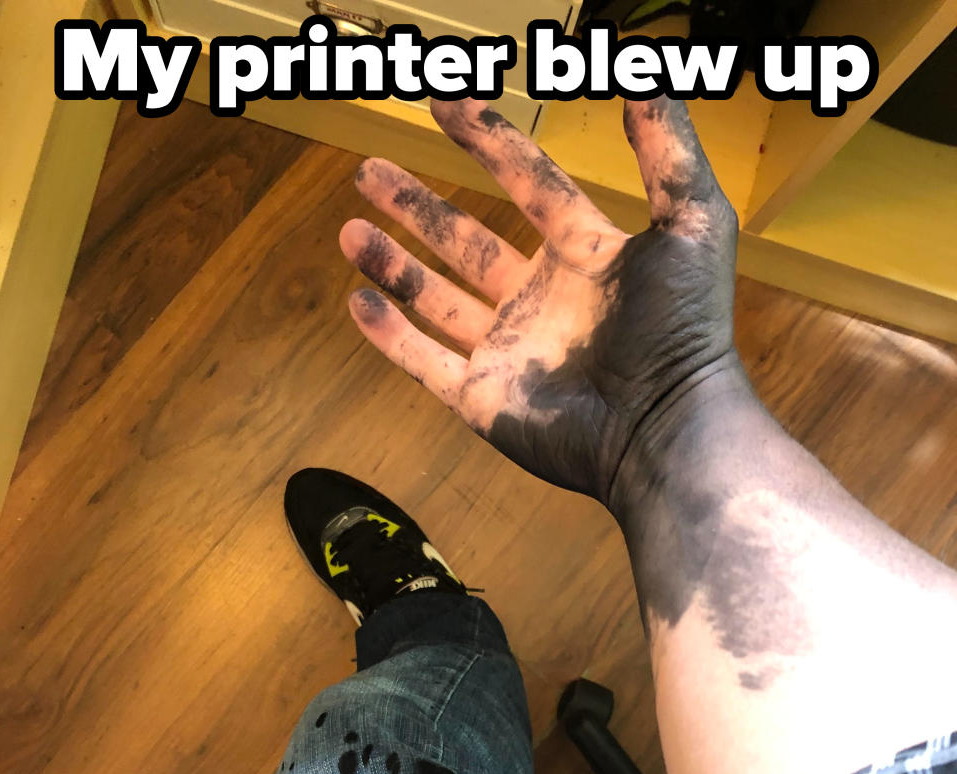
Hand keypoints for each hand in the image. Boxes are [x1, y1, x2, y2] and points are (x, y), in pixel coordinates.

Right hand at [339, 97, 745, 514]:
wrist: (661, 425)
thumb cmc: (684, 328)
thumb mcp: (694, 222)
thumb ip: (668, 151)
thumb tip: (647, 78)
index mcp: (583, 256)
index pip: (528, 185)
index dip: (490, 141)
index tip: (445, 103)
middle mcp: (539, 300)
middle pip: (465, 242)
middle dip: (416, 206)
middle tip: (369, 171)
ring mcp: (507, 351)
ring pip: (436, 299)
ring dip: (393, 264)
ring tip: (349, 229)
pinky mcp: (483, 398)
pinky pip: (425, 362)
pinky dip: (390, 337)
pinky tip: (358, 302)